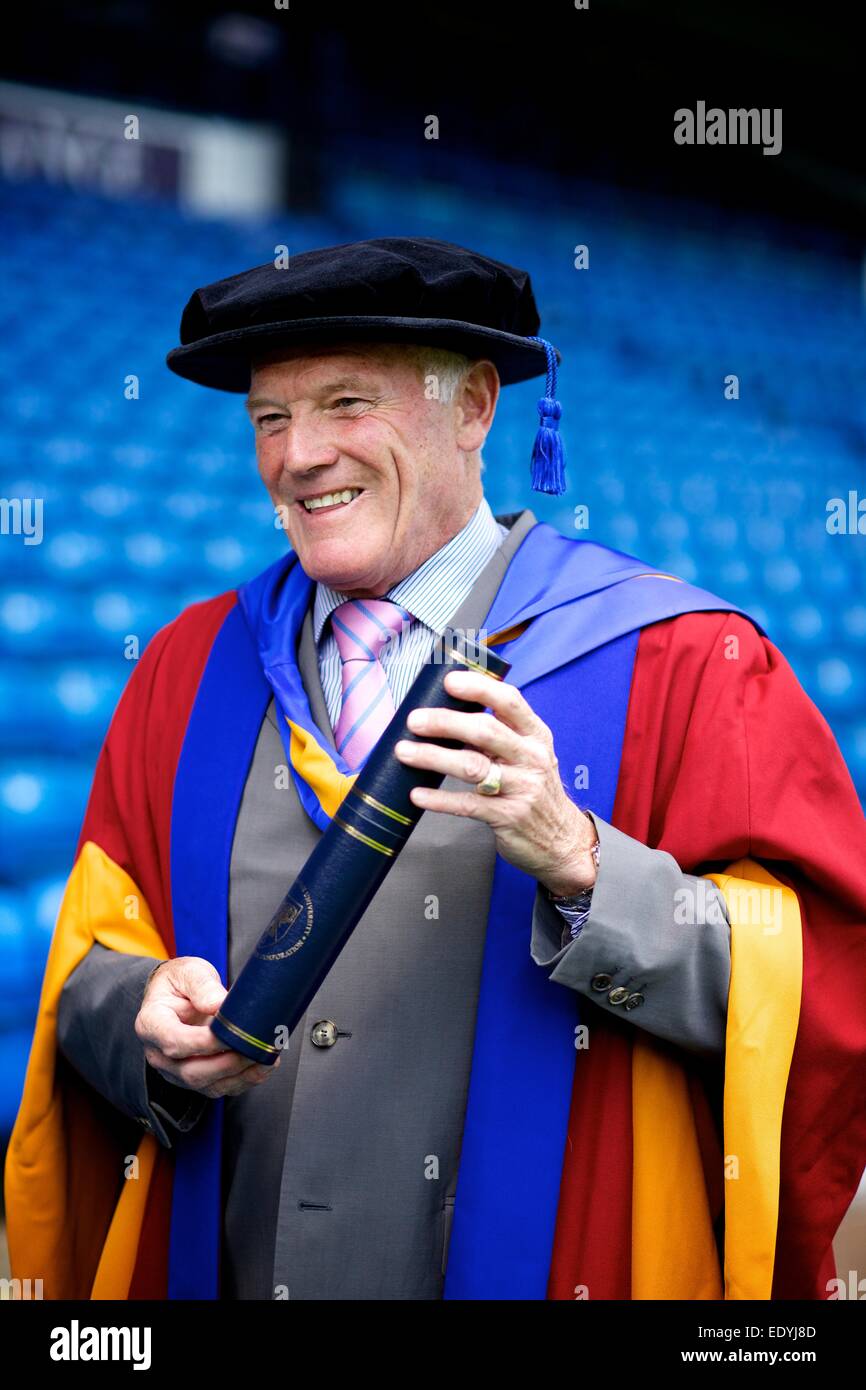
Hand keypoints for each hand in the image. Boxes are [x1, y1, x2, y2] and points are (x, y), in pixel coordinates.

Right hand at [134, 956, 280, 1098]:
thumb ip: (202, 987)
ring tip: (266, 1057)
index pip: (175, 1042)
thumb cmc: (179, 983)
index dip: (205, 1043)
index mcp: (151, 1024)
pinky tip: (261, 1066)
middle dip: (228, 1063)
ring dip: (240, 1075)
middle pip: (192, 1072)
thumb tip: (219, 1005)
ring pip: (208, 1085)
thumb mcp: (188, 972)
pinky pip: (219, 1088)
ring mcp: (175, 1071)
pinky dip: (243, 1081)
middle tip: (254, 1048)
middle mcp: (159, 1054)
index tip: (231, 1033)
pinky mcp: (194, 1078)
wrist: (177, 994)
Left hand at [394, 668, 598, 893]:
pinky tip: (417, 794)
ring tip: (404, 752)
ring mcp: (521, 788)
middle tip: (414, 720)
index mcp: (535, 735)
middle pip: (485, 731)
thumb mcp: (528, 755)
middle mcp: (531, 757)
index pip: (510, 701)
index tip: (449, 681)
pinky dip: (439, 799)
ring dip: (433, 757)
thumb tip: (448, 711)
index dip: (479, 688)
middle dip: (446, 722)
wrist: (562, 841)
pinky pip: (466, 804)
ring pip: (472, 766)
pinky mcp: (507, 816)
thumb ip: (500, 734)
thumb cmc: (534, 789)